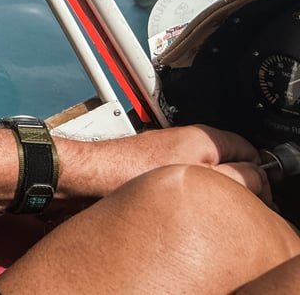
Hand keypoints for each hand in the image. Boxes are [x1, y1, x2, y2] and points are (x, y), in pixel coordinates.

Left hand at [56, 124, 270, 204]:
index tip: (259, 193)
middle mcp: (181, 138)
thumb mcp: (195, 177)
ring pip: (202, 171)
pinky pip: (178, 177)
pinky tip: (175, 207)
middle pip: (226, 161)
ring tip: (200, 206)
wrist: (85, 176)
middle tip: (233, 205)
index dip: (257, 172)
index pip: (246, 148)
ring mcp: (163, 151)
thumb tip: (255, 177)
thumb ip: (234, 176)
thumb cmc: (124, 171)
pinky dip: (183, 191)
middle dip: (233, 182)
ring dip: (207, 188)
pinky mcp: (147, 165)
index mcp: (200, 136)